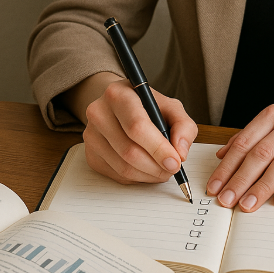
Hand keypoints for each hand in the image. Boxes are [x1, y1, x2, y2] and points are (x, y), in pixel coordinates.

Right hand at [71, 73, 197, 183]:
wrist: (118, 105)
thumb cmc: (146, 106)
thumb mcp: (170, 106)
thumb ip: (183, 125)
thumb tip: (180, 152)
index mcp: (118, 94)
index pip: (137, 126)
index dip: (158, 148)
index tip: (175, 161)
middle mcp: (99, 113)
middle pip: (129, 151)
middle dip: (156, 166)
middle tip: (172, 168)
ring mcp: (91, 135)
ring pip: (123, 167)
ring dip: (149, 175)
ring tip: (163, 169)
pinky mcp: (90, 155)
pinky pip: (117, 175)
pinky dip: (137, 178)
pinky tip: (147, 168)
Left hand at [206, 92, 273, 211]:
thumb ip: (250, 135)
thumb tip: (221, 154)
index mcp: (272, 114)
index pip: (244, 143)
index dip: (227, 166)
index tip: (214, 186)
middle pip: (260, 154)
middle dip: (240, 180)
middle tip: (226, 200)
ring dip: (262, 187)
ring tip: (247, 205)